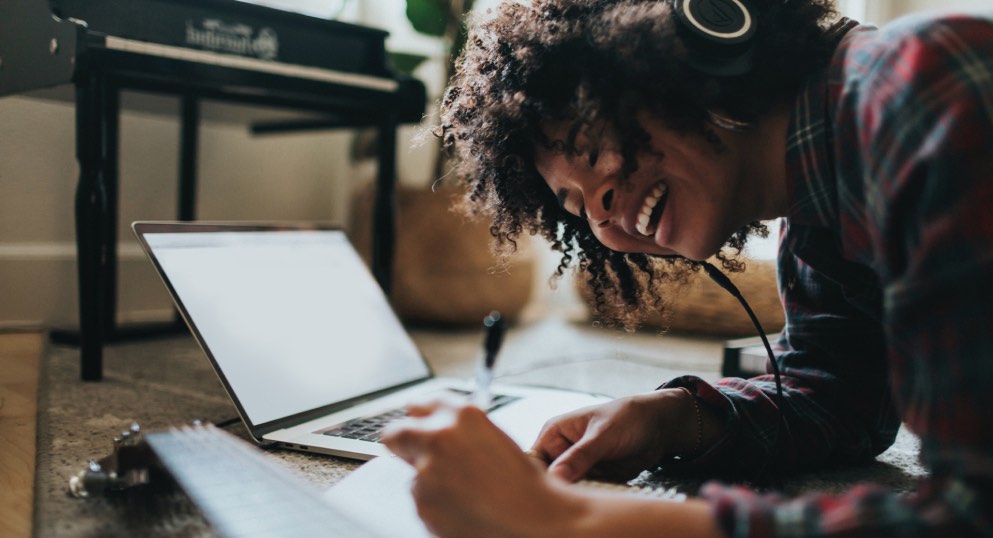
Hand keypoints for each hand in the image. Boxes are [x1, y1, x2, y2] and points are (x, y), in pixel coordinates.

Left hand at [381, 397, 581, 537]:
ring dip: (429, 480)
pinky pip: (421, 499)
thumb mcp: (492, 438)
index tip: (417, 423)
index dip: (419, 417)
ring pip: (413, 473)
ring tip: (465, 492)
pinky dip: (436, 503)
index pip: (421, 404)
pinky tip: (463, 506)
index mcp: (463, 415)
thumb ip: (458, 429)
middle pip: (397, 433)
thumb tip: (431, 429)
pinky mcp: (422, 501)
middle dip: (403, 443)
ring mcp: (427, 471)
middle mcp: (440, 437)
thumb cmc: (522, 483)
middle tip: (413, 454)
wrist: (533, 519)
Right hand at [529, 389, 699, 481]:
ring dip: (580, 494)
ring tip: (597, 487)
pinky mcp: (594, 478)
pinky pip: (586, 494)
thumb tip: (555, 478)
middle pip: (551, 480)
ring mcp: (578, 467)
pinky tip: (604, 491)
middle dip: (563, 489)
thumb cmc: (626, 418)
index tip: (553, 492)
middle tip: (578, 494)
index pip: (535, 461)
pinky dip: (594, 496)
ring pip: (569, 490)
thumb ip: (579, 457)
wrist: (658, 426)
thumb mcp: (602, 436)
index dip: (540, 478)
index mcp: (554, 434)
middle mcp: (562, 451)